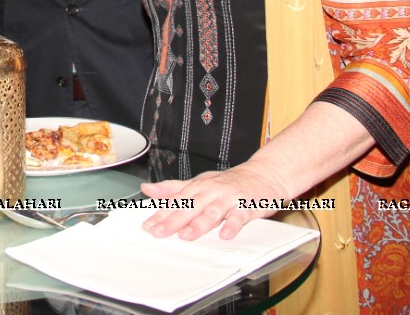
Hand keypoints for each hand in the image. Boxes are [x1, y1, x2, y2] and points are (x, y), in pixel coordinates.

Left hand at [140, 162, 288, 240]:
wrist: (263, 174)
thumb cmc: (227, 182)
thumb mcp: (198, 183)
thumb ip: (173, 189)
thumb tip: (147, 189)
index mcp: (198, 187)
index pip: (175, 201)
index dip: (161, 214)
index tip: (148, 226)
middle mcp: (211, 191)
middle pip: (190, 206)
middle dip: (174, 220)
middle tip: (160, 233)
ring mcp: (229, 198)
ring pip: (212, 212)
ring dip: (199, 224)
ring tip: (186, 235)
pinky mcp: (247, 205)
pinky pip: (239, 216)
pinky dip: (232, 225)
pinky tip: (225, 234)